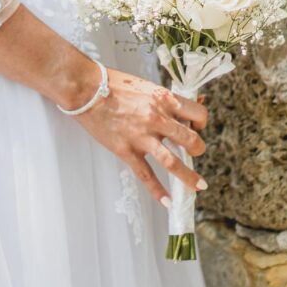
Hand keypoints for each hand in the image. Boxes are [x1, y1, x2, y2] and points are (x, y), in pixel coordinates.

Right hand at [75, 66, 208, 205]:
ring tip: (198, 186)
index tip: (196, 127)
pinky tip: (167, 202)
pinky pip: (146, 175)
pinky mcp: (126, 150)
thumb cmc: (113, 83)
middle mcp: (157, 118)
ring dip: (189, 177)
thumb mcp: (145, 85)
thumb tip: (182, 105)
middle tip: (194, 153)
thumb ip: (163, 99)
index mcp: (163, 99)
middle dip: (198, 150)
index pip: (197, 114)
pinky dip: (158, 191)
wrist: (86, 89)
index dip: (201, 123)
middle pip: (191, 141)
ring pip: (173, 163)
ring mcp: (141, 137)